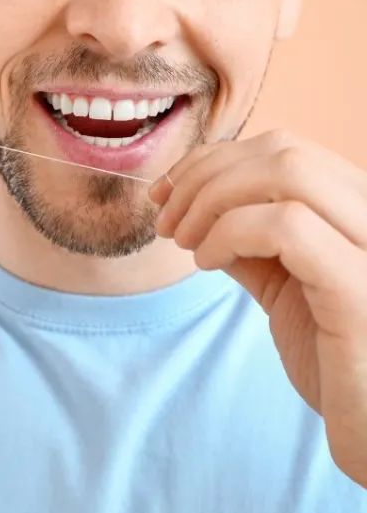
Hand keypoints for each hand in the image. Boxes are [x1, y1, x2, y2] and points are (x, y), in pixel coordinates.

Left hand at [149, 130, 366, 486]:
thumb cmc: (337, 363)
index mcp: (360, 211)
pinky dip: (230, 233)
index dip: (212, 161)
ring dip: (210, 200)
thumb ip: (252, 246)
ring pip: (286, 172)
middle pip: (282, 150)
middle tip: (166, 219)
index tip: (165, 194)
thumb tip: (197, 212)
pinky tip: (209, 262)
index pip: (285, 149)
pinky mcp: (361, 287)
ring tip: (185, 241)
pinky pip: (287, 226)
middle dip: (203, 175)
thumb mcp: (287, 290)